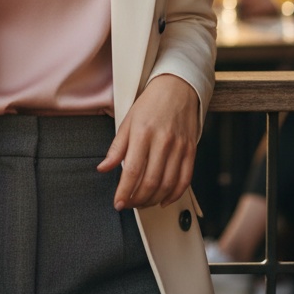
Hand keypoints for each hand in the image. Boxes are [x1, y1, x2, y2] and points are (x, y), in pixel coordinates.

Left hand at [97, 74, 199, 209]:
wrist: (177, 88)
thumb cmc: (149, 104)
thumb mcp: (127, 121)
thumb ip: (116, 148)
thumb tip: (103, 169)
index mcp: (142, 133)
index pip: (132, 170)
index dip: (124, 191)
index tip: (118, 203)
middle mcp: (162, 141)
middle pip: (150, 181)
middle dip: (137, 200)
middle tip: (129, 205)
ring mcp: (178, 147)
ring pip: (167, 184)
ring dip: (153, 200)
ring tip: (142, 203)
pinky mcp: (191, 150)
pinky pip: (185, 179)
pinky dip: (174, 194)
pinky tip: (163, 200)